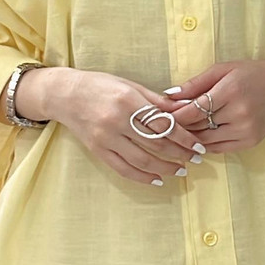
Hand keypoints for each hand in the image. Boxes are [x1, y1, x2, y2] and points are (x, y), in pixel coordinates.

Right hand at [47, 69, 206, 185]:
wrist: (65, 94)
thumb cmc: (101, 85)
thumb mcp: (131, 85)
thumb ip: (158, 100)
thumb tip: (186, 107)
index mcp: (128, 101)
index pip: (164, 124)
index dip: (184, 138)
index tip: (199, 146)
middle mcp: (117, 121)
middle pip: (156, 144)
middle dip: (180, 154)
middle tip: (196, 159)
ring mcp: (106, 138)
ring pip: (142, 161)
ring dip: (165, 168)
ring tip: (180, 171)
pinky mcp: (97, 150)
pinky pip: (123, 169)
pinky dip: (142, 177)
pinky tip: (156, 179)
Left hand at [161, 55, 264, 153]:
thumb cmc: (251, 72)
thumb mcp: (223, 69)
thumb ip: (195, 84)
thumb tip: (167, 96)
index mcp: (231, 91)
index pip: (193, 111)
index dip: (173, 116)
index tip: (158, 116)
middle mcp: (240, 113)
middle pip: (198, 127)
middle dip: (177, 128)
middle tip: (160, 127)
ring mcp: (246, 130)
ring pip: (206, 141)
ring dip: (189, 138)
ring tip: (175, 132)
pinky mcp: (251, 141)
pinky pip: (219, 148)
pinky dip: (205, 144)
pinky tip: (195, 138)